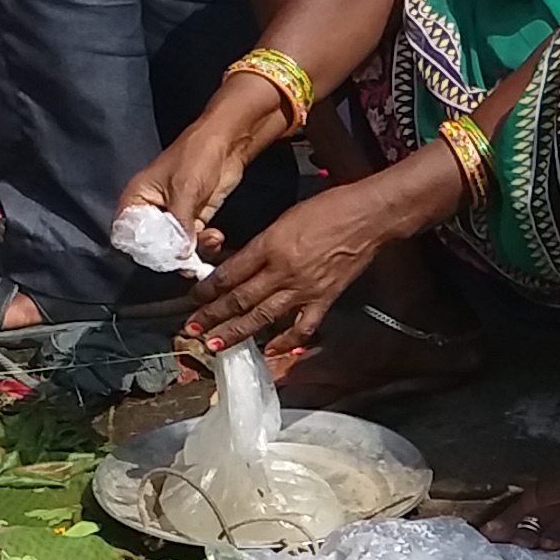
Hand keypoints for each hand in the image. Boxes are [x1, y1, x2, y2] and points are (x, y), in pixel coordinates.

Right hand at [114, 102, 260, 252]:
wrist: (227, 143)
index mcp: (135, 199)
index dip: (144, 251)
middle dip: (173, 255)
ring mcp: (171, 217)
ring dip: (194, 252)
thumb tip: (179, 257)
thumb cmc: (197, 157)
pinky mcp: (192, 220)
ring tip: (210, 240)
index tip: (165, 258)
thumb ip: (179, 226)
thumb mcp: (184, 192)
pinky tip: (216, 237)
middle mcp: (149, 212)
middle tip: (190, 260)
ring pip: (175, 248)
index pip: (128, 235)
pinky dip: (204, 245)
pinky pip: (192, 242)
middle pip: (152, 247)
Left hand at [194, 163, 436, 350]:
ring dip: (236, 332)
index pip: (230, 273)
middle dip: (212, 316)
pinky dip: (285, 342)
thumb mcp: (285, 219)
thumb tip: (240, 266)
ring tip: (215, 344)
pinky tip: (270, 350)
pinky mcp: (324, 298)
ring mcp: (304, 288)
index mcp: (270, 245)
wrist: (368, 216)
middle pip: (240, 298)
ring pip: (262, 316)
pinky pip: (301, 327)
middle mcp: (282, 270)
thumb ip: (262, 245)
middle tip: (192, 329)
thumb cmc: (329, 208)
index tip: (194, 299)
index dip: (208, 289)